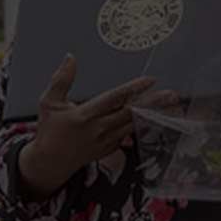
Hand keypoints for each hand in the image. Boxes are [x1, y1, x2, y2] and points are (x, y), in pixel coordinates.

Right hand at [21, 55, 166, 196]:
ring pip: (133, 125)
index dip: (132, 89)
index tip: (149, 80)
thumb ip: (61, 79)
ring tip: (172, 105)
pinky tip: (157, 118)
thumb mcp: (49, 102)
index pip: (113, 99)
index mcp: (84, 115)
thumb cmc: (49, 130)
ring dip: (153, 115)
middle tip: (171, 94)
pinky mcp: (110, 149)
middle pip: (130, 113)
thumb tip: (70, 58)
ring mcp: (106, 141)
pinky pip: (130, 134)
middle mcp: (98, 129)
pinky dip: (143, 126)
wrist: (50, 162)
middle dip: (152, 103)